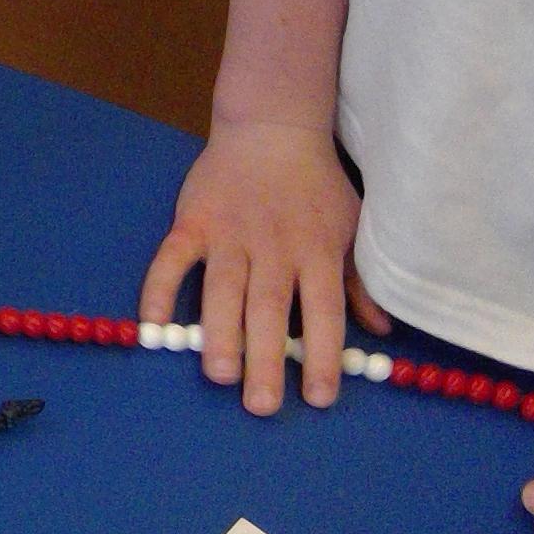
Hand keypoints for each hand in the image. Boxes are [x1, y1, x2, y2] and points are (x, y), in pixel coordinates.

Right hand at [140, 116, 390, 412]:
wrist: (272, 128)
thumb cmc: (316, 186)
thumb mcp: (350, 229)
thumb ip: (359, 283)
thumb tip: (380, 333)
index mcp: (316, 251)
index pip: (324, 310)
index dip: (323, 354)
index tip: (319, 397)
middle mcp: (274, 246)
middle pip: (270, 307)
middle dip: (265, 358)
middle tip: (261, 405)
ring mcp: (230, 233)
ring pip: (224, 288)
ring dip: (220, 332)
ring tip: (218, 374)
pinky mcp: (193, 221)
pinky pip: (172, 259)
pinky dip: (160, 289)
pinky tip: (153, 324)